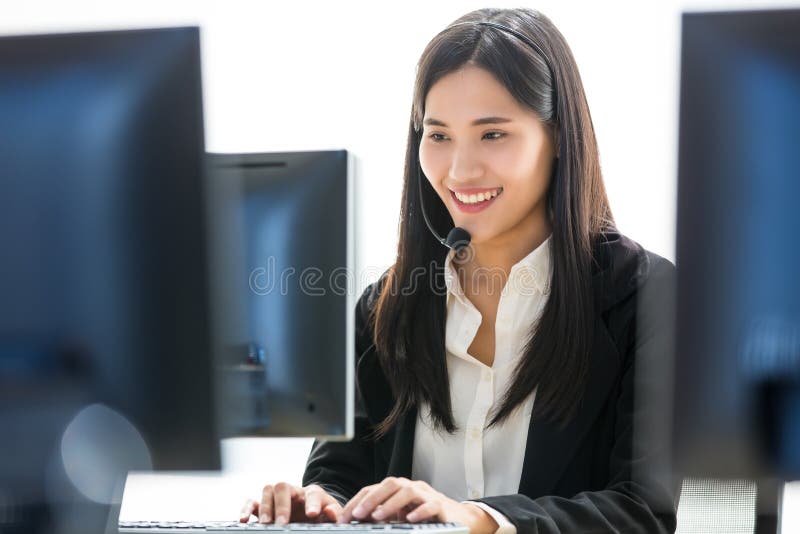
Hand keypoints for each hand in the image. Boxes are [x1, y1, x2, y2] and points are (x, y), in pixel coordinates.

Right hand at [240, 482, 343, 523]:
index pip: (312, 493)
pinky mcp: (265, 506)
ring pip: (267, 491)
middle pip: (283, 486)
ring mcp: (278, 498)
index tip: (312, 514)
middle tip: (282, 523)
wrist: (312, 511)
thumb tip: (331, 512)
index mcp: (312, 493)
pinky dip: (246, 509)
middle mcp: (293, 492)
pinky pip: (252, 502)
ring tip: (266, 524)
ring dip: (265, 507)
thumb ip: (334, 514)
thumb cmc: (321, 513)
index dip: (312, 503)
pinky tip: (244, 519)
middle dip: (282, 505)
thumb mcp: (330, 514)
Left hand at [339, 477, 497, 533]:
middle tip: (358, 515)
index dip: (358, 501)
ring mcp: (426, 495)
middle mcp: (411, 488)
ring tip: (378, 517)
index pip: (374, 489)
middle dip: (371, 498)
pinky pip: (430, 505)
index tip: (344, 518)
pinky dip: (419, 511)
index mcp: (398, 490)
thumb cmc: (425, 518)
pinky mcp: (441, 505)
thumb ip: (382, 517)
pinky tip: (410, 520)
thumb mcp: (400, 518)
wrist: (459, 520)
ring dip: (390, 503)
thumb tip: (357, 522)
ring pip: (407, 491)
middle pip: (390, 484)